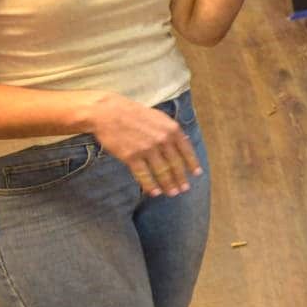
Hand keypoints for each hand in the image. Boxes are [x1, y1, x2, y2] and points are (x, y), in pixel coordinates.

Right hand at [82, 92, 201, 196]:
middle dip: (181, 178)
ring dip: (168, 185)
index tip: (197, 174)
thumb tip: (185, 142)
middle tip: (184, 189)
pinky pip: (144, 175)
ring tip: (172, 193)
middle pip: (175, 164)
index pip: (187, 150)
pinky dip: (150, 186)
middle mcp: (162, 140)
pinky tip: (155, 193)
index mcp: (172, 129)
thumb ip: (172, 131)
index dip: (192, 164)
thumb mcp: (159, 117)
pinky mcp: (131, 157)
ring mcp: (147, 149)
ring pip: (162, 172)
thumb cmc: (134, 113)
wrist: (108, 112)